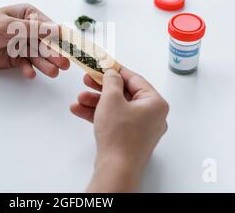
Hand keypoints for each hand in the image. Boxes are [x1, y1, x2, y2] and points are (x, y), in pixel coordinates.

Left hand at [0, 4, 69, 78]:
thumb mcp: (9, 26)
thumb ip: (33, 29)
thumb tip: (57, 30)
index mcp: (28, 15)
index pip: (48, 27)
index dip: (59, 39)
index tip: (70, 49)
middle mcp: (28, 29)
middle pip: (45, 43)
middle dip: (54, 54)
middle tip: (63, 65)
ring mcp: (22, 44)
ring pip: (37, 55)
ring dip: (44, 64)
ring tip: (52, 73)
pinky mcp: (15, 58)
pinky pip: (26, 64)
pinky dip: (28, 69)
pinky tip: (30, 73)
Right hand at [70, 67, 168, 191]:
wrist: (116, 169)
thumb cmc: (120, 135)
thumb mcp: (111, 99)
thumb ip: (111, 81)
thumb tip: (112, 73)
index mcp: (155, 103)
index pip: (135, 79)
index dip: (116, 70)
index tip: (104, 64)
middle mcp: (151, 115)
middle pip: (124, 94)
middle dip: (101, 88)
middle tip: (87, 79)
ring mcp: (141, 128)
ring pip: (116, 108)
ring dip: (96, 102)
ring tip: (79, 99)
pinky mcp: (130, 138)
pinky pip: (114, 120)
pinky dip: (99, 115)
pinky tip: (80, 111)